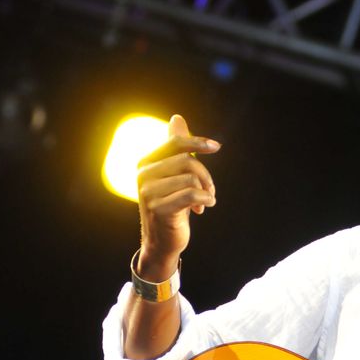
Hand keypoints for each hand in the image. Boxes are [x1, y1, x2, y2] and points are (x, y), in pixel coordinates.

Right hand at [135, 114, 220, 278]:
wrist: (162, 241)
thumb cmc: (172, 205)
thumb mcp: (174, 175)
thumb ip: (176, 149)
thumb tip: (177, 118)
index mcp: (146, 163)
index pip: (174, 143)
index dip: (197, 142)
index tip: (216, 147)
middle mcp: (143, 175)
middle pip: (187, 162)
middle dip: (205, 176)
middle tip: (210, 191)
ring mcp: (148, 192)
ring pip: (191, 179)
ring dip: (206, 191)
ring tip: (206, 201)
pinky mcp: (158, 208)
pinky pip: (192, 195)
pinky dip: (205, 201)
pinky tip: (204, 208)